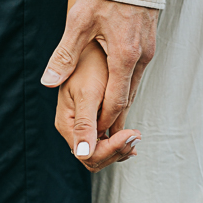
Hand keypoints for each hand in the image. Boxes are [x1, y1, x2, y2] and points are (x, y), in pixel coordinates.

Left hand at [42, 0, 157, 153]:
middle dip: (113, 117)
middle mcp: (141, 57)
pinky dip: (126, 85)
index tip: (93, 133)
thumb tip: (48, 82)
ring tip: (104, 116)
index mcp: (124, 56)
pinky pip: (138, 72)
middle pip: (128, 97)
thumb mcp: (79, 22)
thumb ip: (64, 55)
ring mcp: (149, 50)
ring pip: (134, 86)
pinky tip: (114, 87)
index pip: (116, 101)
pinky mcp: (150, 43)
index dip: (104, 120)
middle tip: (99, 134)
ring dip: (120, 101)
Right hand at [55, 41, 140, 171]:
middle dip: (116, 151)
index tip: (129, 134)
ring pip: (101, 151)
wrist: (93, 45)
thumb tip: (82, 153)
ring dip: (120, 148)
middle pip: (93, 157)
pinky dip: (119, 141)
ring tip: (135, 135)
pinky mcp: (93, 119)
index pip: (87, 154)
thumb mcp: (88, 94)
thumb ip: (85, 123)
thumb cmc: (89, 63)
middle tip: (135, 135)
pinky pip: (104, 141)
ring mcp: (83, 124)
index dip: (110, 150)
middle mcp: (73, 127)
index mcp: (67, 123)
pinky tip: (131, 135)